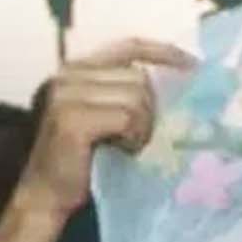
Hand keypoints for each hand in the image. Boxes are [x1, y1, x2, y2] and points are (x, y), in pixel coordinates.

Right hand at [13, 38, 195, 222]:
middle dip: (150, 109)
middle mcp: (68, 75)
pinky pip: (127, 117)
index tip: (193, 66)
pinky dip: (133, 137)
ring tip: (128, 145)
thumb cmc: (83, 159)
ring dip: (142, 127)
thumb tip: (179, 81)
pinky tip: (123, 150)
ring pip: (136, 97)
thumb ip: (125, 92)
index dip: (164, 52)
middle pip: (138, 77)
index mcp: (77, 68)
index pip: (129, 46)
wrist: (48, 194)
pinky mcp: (72, 119)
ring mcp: (67, 95)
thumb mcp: (104, 115)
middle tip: (138, 137)